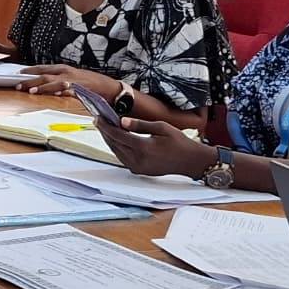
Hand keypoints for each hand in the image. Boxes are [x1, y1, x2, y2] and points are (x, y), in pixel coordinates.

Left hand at [17, 63, 121, 98]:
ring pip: (53, 81)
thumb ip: (59, 82)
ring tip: (31, 90)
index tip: (19, 74)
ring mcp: (73, 80)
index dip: (30, 71)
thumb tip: (46, 87)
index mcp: (64, 69)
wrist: (110, 88)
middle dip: (30, 79)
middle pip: (44, 74)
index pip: (43, 68)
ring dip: (41, 86)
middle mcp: (66, 72)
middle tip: (18, 84)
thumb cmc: (92, 84)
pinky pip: (66, 89)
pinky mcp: (80, 88)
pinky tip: (52, 93)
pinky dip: (59, 90)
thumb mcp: (73, 79)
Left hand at [97, 116, 212, 178]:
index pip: (118, 135)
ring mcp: (138, 168)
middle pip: (115, 144)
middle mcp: (138, 160)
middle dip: (105, 132)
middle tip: (99, 121)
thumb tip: (122, 121)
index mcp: (144, 148)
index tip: (99, 118)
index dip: (107, 126)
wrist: (190, 161)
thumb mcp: (162, 127)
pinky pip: (123, 158)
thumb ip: (140, 125)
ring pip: (117, 152)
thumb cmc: (179, 142)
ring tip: (105, 128)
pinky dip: (118, 148)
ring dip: (110, 140)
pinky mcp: (139, 171)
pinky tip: (117, 139)